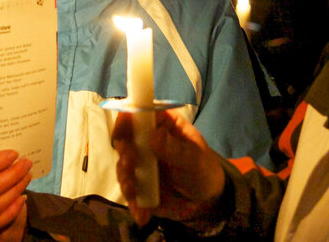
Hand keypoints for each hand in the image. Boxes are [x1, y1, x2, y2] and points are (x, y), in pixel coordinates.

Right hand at [113, 109, 225, 227]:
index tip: (124, 125)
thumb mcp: (195, 160)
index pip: (142, 114)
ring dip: (125, 178)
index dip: (130, 116)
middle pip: (125, 139)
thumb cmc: (203, 170)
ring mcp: (141, 165)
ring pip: (123, 166)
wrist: (205, 201)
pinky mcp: (138, 187)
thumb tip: (155, 135)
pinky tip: (142, 215)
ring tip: (134, 190)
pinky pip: (129, 193)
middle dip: (124, 151)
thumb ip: (177, 149)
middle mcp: (147, 143)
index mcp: (163, 127)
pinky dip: (133, 204)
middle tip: (131, 162)